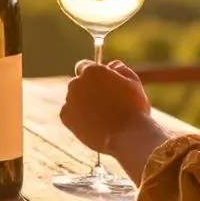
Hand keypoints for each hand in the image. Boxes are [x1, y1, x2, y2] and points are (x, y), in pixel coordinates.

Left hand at [61, 61, 167, 176]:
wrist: (127, 136)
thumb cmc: (134, 108)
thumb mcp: (134, 83)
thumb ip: (122, 69)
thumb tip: (112, 65)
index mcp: (92, 71)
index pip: (84, 66)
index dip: (93, 76)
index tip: (99, 85)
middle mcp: (77, 82)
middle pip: (78, 83)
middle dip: (87, 90)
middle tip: (102, 104)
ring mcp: (69, 99)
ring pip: (74, 99)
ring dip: (82, 104)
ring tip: (101, 117)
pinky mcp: (65, 116)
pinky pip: (69, 114)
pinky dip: (78, 118)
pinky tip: (93, 125)